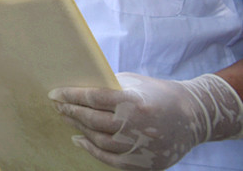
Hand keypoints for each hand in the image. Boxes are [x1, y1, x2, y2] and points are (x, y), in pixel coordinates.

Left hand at [49, 72, 242, 169]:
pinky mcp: (144, 163)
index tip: (54, 94)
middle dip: (71, 111)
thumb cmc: (157, 93)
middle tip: (58, 105)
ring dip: (78, 128)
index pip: (93, 98)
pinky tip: (79, 139)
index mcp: (133, 101)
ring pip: (99, 140)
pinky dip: (91, 150)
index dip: (71, 96)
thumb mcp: (133, 82)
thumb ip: (107, 87)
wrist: (193, 117)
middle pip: (93, 120)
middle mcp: (136, 126)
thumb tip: (74, 88)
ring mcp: (141, 147)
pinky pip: (110, 159)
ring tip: (66, 118)